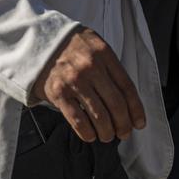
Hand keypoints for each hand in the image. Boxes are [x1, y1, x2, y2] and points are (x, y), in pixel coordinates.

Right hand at [30, 27, 146, 143]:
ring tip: (107, 136)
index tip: (139, 123)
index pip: (127, 87)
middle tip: (124, 133)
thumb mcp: (94, 46)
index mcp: (104, 54)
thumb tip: (128, 101)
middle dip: (123, 124)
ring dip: (106, 132)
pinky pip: (78, 120)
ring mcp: (74, 80)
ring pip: (99, 115)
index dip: (136, 109)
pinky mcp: (58, 93)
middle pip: (116, 104)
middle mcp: (90, 66)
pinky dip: (88, 132)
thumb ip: (110, 67)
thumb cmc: (71, 48)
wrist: (38, 43)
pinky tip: (91, 135)